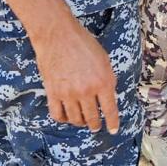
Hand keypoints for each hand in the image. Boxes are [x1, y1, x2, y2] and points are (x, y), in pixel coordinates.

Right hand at [31, 17, 118, 134]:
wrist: (58, 35)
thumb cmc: (83, 43)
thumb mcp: (104, 60)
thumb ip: (107, 80)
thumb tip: (108, 96)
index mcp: (103, 82)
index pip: (110, 110)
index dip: (113, 123)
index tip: (113, 130)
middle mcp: (87, 91)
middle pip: (92, 118)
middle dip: (96, 125)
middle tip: (96, 127)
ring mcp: (69, 94)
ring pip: (76, 119)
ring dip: (81, 123)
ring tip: (83, 121)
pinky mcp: (53, 93)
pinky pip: (58, 115)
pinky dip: (64, 119)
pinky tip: (67, 116)